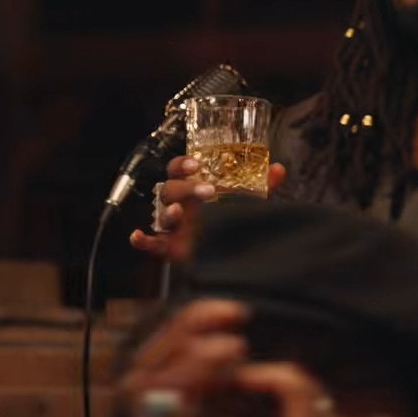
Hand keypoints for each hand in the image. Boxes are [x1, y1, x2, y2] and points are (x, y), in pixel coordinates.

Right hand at [129, 157, 287, 262]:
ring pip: (161, 214)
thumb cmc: (231, 219)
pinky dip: (141, 240)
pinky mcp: (170, 248)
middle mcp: (181, 204)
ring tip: (180, 214)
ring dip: (168, 212)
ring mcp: (173, 226)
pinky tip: (138, 236)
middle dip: (185, 188)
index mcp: (193, 187)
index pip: (179, 169)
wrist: (231, 252)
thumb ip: (261, 185)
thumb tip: (278, 169)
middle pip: (170, 189)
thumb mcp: (248, 201)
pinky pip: (150, 243)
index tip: (195, 164)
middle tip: (207, 192)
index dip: (182, 164)